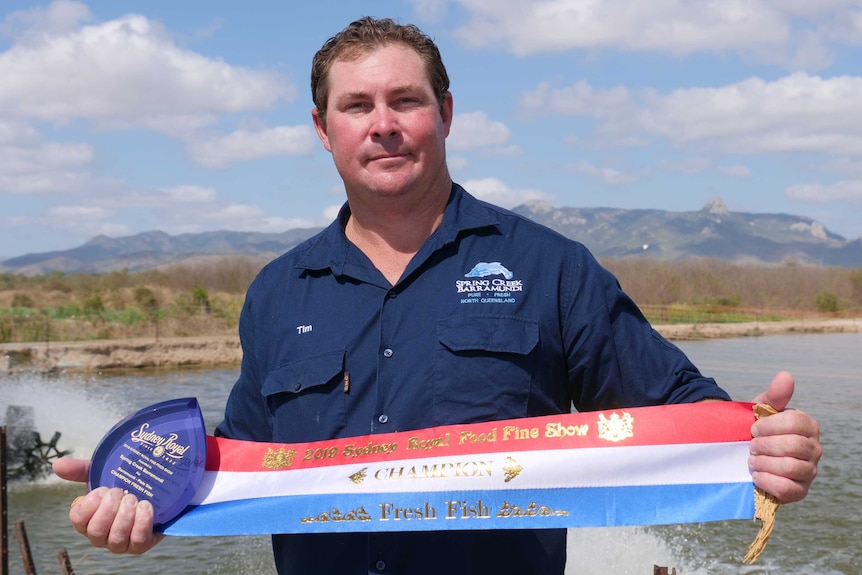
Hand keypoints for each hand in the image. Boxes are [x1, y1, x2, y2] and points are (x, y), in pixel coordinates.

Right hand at [53, 458, 162, 554]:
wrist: (155, 490)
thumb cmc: (122, 485)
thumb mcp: (102, 473)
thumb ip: (80, 469)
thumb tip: (57, 465)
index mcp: (88, 518)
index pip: (77, 519)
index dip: (88, 505)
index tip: (102, 489)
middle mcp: (101, 535)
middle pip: (96, 531)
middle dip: (108, 510)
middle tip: (120, 492)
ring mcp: (121, 543)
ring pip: (116, 539)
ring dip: (125, 516)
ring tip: (133, 498)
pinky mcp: (140, 545)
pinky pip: (138, 541)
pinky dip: (142, 523)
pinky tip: (146, 506)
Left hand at [748, 371, 821, 502]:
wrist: (745, 452)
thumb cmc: (757, 428)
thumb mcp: (762, 409)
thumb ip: (774, 395)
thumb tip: (786, 376)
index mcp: (808, 426)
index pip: (794, 422)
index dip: (769, 425)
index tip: (753, 428)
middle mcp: (814, 449)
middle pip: (793, 446)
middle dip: (764, 445)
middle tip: (751, 446)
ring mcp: (809, 471)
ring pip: (790, 467)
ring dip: (763, 463)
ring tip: (751, 461)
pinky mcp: (800, 491)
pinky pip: (788, 489)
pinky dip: (767, 481)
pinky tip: (756, 475)